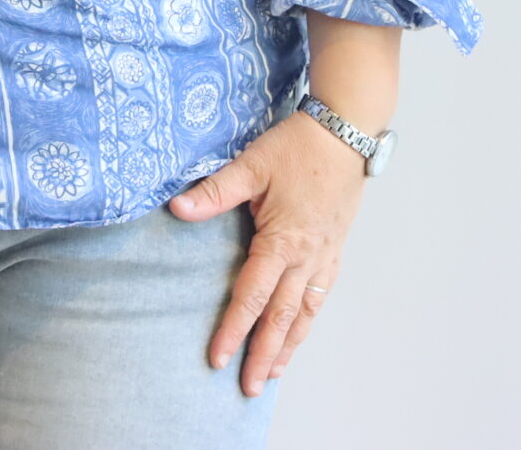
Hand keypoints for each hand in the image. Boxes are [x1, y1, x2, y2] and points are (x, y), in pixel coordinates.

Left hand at [169, 109, 366, 396]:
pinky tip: (299, 331)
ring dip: (288, 346)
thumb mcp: (251, 165)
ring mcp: (323, 257)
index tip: (218, 358)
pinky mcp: (334, 250)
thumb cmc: (296, 148)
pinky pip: (320, 296)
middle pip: (281, 318)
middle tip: (246, 386)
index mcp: (282, 242)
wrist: (344, 134)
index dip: (234, 329)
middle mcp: (306, 258)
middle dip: (262, 354)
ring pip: (304, 313)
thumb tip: (177, 209)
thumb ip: (214, 192)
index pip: (252, 296)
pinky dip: (308, 321)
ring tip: (271, 373)